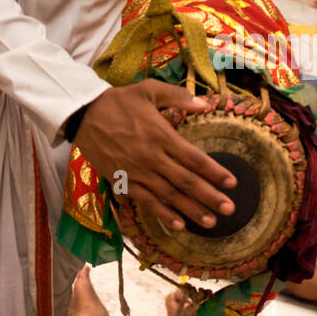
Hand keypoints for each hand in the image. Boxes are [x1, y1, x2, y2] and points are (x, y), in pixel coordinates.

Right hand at [76, 81, 236, 231]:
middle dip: (209, 196)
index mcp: (161, 135)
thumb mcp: (149, 89)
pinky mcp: (123, 182)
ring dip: (191, 210)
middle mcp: (152, 158)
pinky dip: (163, 214)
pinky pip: (146, 202)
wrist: (84, 115)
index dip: (215, 171)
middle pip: (186, 182)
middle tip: (229, 209)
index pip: (194, 158)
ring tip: (210, 223)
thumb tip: (206, 104)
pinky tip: (178, 225)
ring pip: (169, 196)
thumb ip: (178, 97)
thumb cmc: (119, 101)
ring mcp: (137, 173)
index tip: (232, 183)